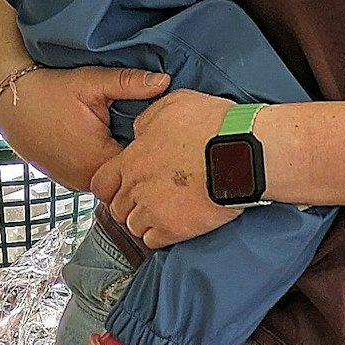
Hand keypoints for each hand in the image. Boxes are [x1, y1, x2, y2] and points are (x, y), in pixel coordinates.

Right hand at [0, 66, 168, 191]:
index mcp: (97, 161)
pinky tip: (106, 139)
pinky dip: (103, 161)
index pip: (142, 164)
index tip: (163, 128)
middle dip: (140, 154)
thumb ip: (130, 83)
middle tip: (149, 128)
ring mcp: (74, 183)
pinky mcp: (66, 180)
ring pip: (111, 176)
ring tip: (126, 132)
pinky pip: (95, 175)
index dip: (155, 146)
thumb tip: (165, 81)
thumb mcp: (91, 82)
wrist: (9, 101)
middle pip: (128, 174)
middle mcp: (85, 180)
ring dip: (120, 158)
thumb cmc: (49, 90)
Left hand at [91, 89, 240, 248]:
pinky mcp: (174, 229)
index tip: (124, 186)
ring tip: (166, 211)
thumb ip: (148, 119)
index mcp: (133, 159)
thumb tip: (139, 131)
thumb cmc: (213, 125)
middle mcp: (137, 188)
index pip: (102, 182)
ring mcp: (154, 211)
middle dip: (131, 204)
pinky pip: (153, 241)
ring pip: (134, 226)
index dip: (111, 186)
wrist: (243, 152)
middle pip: (118, 208)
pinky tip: (174, 224)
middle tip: (151, 198)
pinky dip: (160, 235)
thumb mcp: (174, 104)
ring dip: (146, 221)